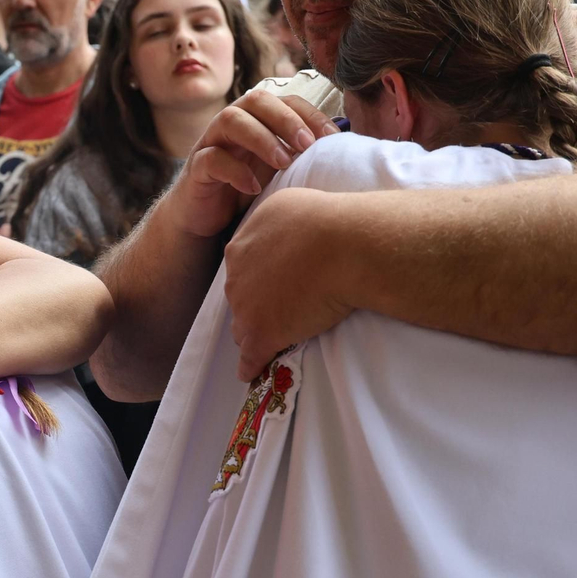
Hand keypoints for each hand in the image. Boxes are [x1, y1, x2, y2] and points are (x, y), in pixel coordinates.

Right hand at [169, 90, 337, 239]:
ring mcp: (212, 143)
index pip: (286, 101)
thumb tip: (348, 153)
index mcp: (259, 120)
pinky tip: (254, 187)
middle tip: (306, 144)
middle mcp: (234, 124)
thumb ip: (303, 158)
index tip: (333, 137)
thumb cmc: (248, 191)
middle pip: (256, 99)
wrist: (206, 219)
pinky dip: (235, 170)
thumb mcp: (281, 172)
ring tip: (283, 163)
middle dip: (285, 118)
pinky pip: (212, 158)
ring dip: (261, 137)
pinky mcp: (196, 168)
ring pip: (230, 119)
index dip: (310, 114)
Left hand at [223, 187, 352, 379]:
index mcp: (241, 246)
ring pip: (244, 327)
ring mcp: (246, 308)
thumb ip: (277, 222)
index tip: (278, 283)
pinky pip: (250, 357)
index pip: (244, 270)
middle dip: (256, 304)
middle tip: (283, 308)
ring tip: (272, 341)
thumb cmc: (323, 219)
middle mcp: (236, 277)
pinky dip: (251, 366)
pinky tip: (251, 373)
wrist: (340, 247)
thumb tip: (286, 227)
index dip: (261, 278)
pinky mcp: (262, 334)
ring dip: (255, 333)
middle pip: (241, 298)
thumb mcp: (288, 204)